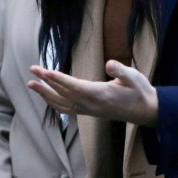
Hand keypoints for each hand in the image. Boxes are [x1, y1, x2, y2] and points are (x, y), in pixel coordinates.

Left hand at [28, 60, 158, 126]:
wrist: (145, 111)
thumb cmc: (139, 91)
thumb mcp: (134, 77)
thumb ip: (121, 71)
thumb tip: (110, 64)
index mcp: (100, 94)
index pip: (74, 86)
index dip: (58, 79)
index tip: (44, 71)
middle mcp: (91, 105)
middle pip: (63, 95)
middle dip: (45, 83)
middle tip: (32, 71)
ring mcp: (89, 110)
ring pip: (61, 105)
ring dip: (45, 95)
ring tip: (32, 85)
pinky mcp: (89, 112)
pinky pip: (66, 109)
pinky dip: (54, 103)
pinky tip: (47, 97)